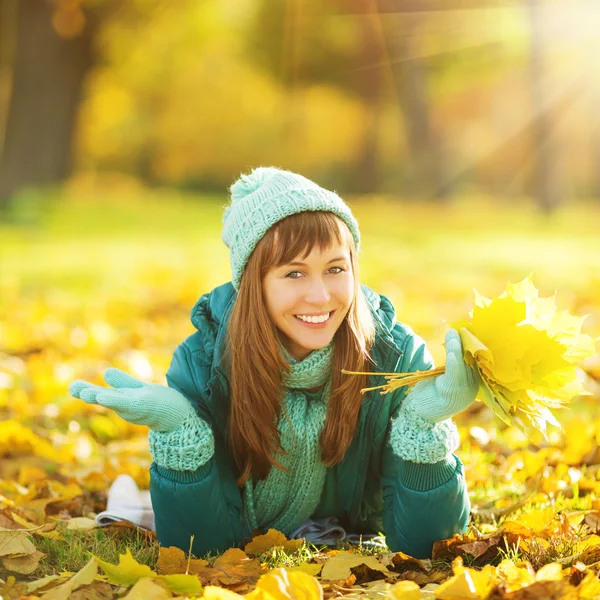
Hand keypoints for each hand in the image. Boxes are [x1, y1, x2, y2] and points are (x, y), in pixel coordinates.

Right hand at [69, 368, 194, 431]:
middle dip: (89, 393)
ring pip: (114, 401)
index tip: (71, 387)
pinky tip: (101, 395)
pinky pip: (126, 402)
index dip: (86, 390)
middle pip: (104, 398)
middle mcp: (125, 405)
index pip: (101, 393)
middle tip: (72, 388)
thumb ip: (123, 382)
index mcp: (122, 399)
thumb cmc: (157, 403)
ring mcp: (134, 406)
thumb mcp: (138, 389)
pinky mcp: (143, 405)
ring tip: (86, 392)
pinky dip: (113, 399)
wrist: (179, 416)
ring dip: (99, 397)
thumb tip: (105, 373)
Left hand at [406, 329, 478, 422]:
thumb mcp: (443, 374)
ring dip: (457, 348)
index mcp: (473, 383)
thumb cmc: (430, 392)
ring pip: (463, 365)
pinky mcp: (452, 395)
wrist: (418, 415)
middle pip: (472, 361)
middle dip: (467, 343)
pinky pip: (454, 375)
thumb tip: (455, 335)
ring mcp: (463, 393)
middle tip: (461, 328)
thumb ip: (452, 361)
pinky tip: (452, 353)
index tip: (468, 328)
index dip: (473, 344)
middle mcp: (472, 388)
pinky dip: (453, 363)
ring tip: (453, 334)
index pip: (476, 360)